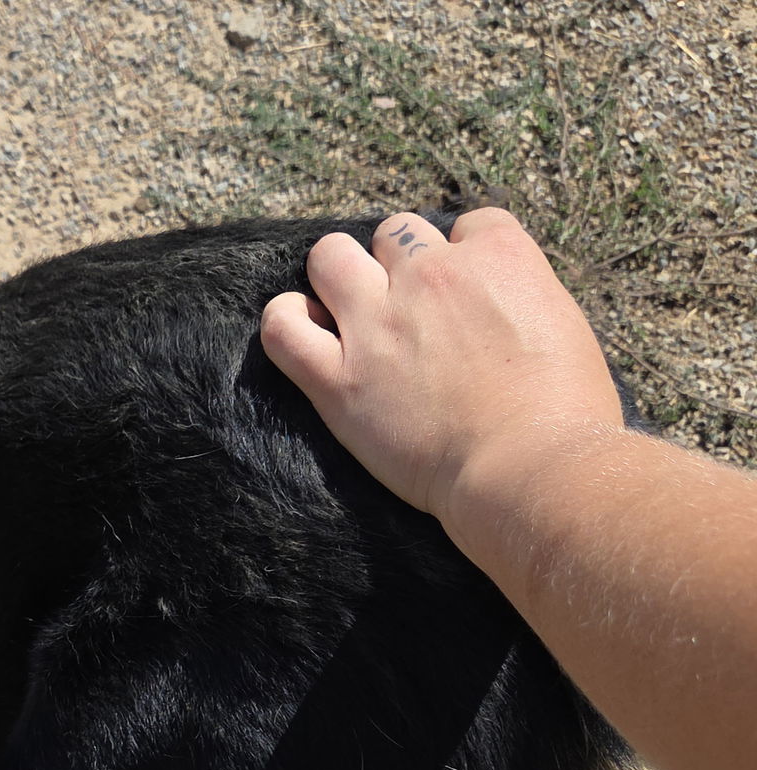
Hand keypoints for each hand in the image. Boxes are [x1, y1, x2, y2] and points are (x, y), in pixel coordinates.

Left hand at [260, 209, 626, 545]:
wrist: (527, 464)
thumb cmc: (564, 412)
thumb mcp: (562, 327)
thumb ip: (522, 301)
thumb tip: (499, 309)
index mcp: (498, 255)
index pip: (466, 225)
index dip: (460, 257)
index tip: (462, 297)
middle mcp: (432, 275)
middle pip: (393, 232)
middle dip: (395, 264)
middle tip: (404, 310)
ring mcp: (379, 323)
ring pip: (330, 258)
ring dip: (336, 279)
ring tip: (346, 315)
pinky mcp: (340, 378)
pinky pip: (284, 327)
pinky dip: (285, 323)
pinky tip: (299, 332)